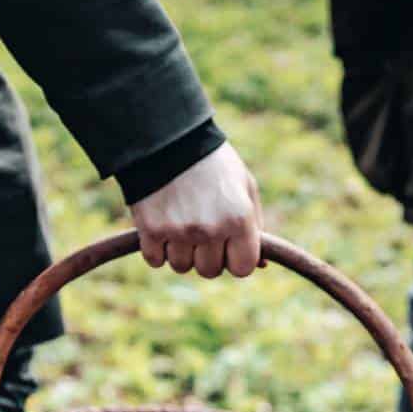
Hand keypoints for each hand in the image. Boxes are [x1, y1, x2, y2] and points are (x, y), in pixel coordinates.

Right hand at [129, 141, 263, 278]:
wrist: (168, 140)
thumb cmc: (213, 164)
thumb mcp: (244, 187)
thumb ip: (256, 225)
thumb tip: (262, 265)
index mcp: (239, 218)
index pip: (242, 268)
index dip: (235, 260)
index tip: (228, 247)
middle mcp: (211, 228)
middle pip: (209, 271)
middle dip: (206, 256)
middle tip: (201, 231)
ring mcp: (179, 231)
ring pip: (181, 266)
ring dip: (180, 252)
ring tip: (180, 224)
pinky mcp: (151, 230)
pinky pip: (155, 260)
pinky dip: (157, 249)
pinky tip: (161, 227)